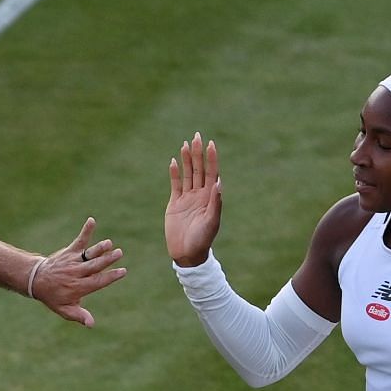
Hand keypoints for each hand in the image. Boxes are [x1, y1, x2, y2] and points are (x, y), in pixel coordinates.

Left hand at [28, 217, 126, 326]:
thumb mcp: (65, 310)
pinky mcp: (69, 252)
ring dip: (99, 248)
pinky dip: (86, 231)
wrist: (36, 281)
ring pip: (89, 254)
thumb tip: (91, 324)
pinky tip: (91, 221)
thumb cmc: (54, 297)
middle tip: (119, 253)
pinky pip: (79, 241)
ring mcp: (73, 261)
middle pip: (95, 266)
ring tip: (109, 243)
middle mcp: (77, 273)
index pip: (98, 281)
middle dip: (108, 260)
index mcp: (79, 287)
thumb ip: (79, 316)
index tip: (122, 271)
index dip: (111, 276)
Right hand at [165, 132, 220, 265]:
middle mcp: (199, 194)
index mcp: (210, 197)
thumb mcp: (211, 222)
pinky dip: (174, 173)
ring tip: (186, 144)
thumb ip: (215, 203)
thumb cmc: (202, 240)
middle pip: (199, 169)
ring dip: (186, 159)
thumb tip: (218, 182)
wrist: (187, 254)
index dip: (211, 158)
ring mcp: (187, 198)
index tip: (211, 144)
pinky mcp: (175, 203)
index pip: (211, 173)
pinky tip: (172, 161)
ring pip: (187, 173)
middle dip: (198, 153)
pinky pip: (175, 184)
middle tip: (197, 136)